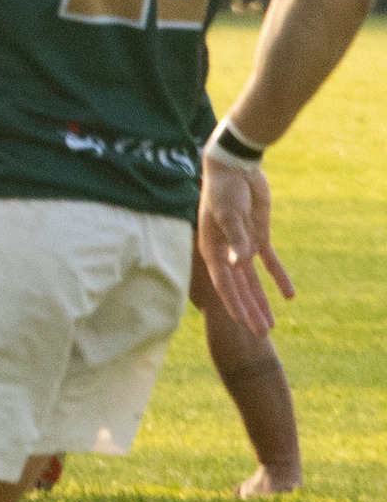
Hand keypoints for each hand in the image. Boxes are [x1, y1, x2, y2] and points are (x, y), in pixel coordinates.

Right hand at [197, 155, 293, 336]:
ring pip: (253, 280)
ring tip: (271, 324)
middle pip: (240, 287)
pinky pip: (270, 262)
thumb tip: (241, 263)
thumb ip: (236, 237)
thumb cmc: (223, 188)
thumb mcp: (228, 212)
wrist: (234, 167)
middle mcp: (226, 251)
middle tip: (261, 334)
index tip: (242, 321)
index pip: (224, 282)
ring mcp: (243, 244)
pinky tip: (289, 295)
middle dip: (250, 309)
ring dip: (261, 300)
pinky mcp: (257, 236)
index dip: (234, 302)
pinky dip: (279, 277)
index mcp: (212, 248)